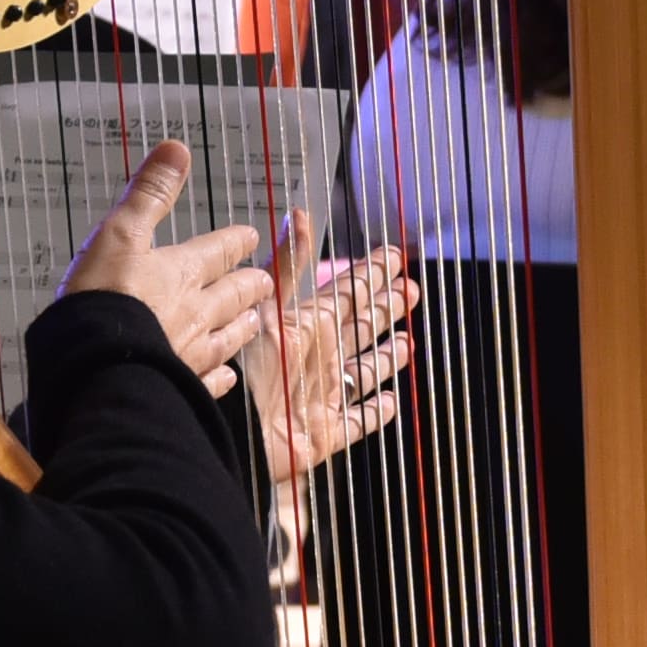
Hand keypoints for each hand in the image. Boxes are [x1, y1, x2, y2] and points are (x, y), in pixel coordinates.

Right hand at [60, 140, 276, 392]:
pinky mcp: (181, 382)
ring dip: (242, 325)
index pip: (217, 251)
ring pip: (228, 336)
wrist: (99, 362)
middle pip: (230, 294)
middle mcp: (196, 310)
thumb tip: (178, 148)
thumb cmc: (104, 295)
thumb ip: (150, 193)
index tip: (251, 236)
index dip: (234, 242)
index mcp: (182, 270)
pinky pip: (209, 379)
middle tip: (264, 281)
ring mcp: (191, 351)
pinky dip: (221, 375)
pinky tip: (229, 376)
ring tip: (255, 320)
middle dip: (248, 284)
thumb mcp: (120, 231)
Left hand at [252, 234, 415, 479]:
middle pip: (359, 326)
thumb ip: (288, 265)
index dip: (369, 273)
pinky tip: (391, 401)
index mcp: (306, 324)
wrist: (235, 429)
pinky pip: (358, 421)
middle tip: (411, 289)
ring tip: (408, 342)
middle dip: (385, 308)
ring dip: (386, 357)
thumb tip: (298, 215)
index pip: (346, 291)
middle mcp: (318, 356)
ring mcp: (323, 394)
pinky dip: (376, 412)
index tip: (391, 255)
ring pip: (363, 371)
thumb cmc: (248, 368)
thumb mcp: (270, 308)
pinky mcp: (326, 432)